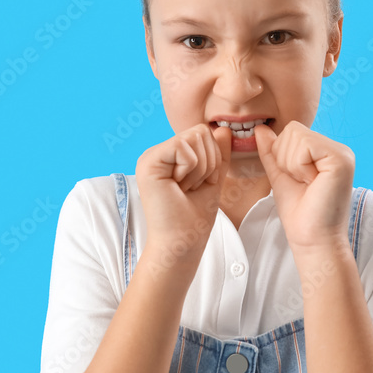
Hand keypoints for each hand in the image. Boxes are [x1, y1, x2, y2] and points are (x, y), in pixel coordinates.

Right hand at [136, 123, 231, 265]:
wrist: (181, 243)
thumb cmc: (194, 218)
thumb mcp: (213, 180)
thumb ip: (218, 155)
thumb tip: (223, 129)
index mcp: (170, 156)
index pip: (203, 133)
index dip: (213, 158)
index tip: (200, 184)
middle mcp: (157, 153)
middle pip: (200, 132)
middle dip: (208, 162)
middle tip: (192, 187)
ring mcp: (150, 156)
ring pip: (194, 137)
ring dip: (200, 168)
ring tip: (184, 189)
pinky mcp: (148, 162)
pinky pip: (183, 146)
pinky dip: (190, 169)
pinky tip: (177, 187)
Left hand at [253, 120, 354, 253]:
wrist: (312, 240)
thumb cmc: (299, 213)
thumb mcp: (280, 176)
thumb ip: (272, 152)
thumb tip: (260, 129)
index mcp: (326, 151)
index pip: (292, 130)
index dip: (282, 155)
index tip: (297, 181)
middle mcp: (338, 149)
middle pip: (293, 130)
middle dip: (286, 159)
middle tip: (303, 184)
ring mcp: (342, 153)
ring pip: (297, 136)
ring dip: (292, 165)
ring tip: (308, 185)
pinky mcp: (341, 159)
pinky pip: (305, 146)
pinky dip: (299, 167)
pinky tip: (313, 183)